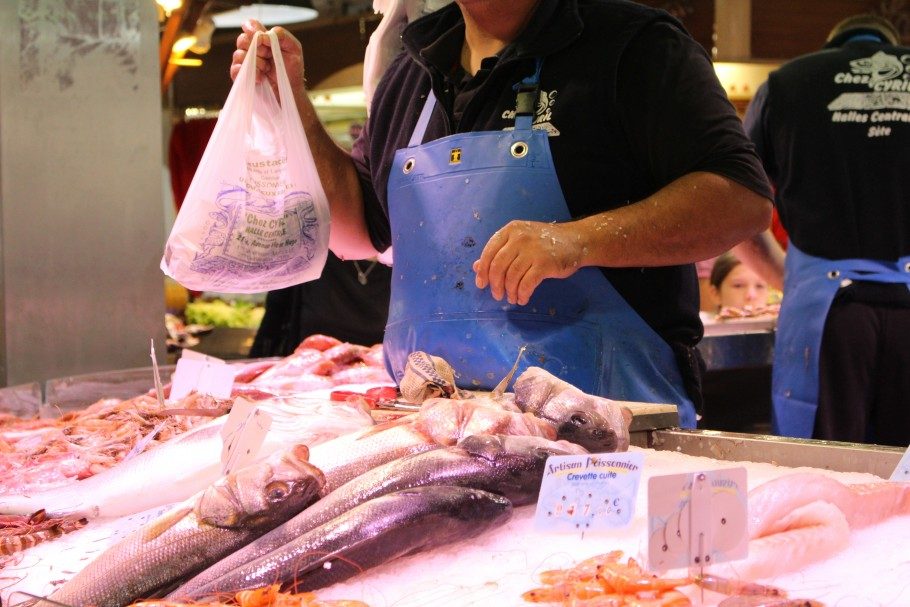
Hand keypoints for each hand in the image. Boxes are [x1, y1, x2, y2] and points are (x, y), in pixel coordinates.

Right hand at [231, 20, 305, 100]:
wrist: (290, 89)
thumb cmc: (292, 68)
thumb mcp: (294, 48)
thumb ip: (281, 35)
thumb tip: (263, 35)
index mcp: (262, 39)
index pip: (250, 26)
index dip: (251, 27)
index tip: (258, 35)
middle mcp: (251, 48)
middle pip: (242, 39)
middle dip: (256, 47)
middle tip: (268, 55)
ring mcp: (245, 62)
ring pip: (239, 54)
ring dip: (255, 62)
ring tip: (267, 69)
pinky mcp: (241, 75)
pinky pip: (235, 70)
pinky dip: (249, 72)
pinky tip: (260, 77)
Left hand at [472, 220, 586, 305]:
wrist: (576, 241)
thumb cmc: (544, 242)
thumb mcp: (519, 242)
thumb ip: (499, 252)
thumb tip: (476, 267)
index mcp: (510, 230)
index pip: (489, 251)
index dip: (482, 270)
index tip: (481, 284)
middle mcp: (519, 238)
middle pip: (498, 266)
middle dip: (495, 284)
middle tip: (497, 295)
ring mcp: (532, 250)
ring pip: (511, 276)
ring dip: (509, 291)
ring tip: (512, 298)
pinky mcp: (545, 263)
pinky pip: (526, 283)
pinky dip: (522, 294)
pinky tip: (523, 298)